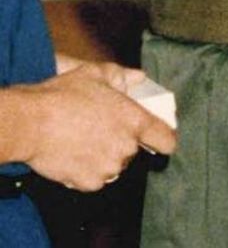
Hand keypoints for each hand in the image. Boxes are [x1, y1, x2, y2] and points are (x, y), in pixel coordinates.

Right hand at [3, 62, 176, 190]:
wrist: (30, 123)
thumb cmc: (64, 95)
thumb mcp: (96, 74)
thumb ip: (122, 76)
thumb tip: (139, 77)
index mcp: (136, 121)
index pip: (167, 139)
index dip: (164, 139)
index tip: (158, 140)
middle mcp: (127, 147)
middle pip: (133, 151)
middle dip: (120, 143)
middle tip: (98, 131)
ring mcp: (108, 168)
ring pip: (113, 166)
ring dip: (103, 159)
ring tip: (82, 142)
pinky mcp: (88, 183)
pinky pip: (93, 179)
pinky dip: (85, 172)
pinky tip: (72, 156)